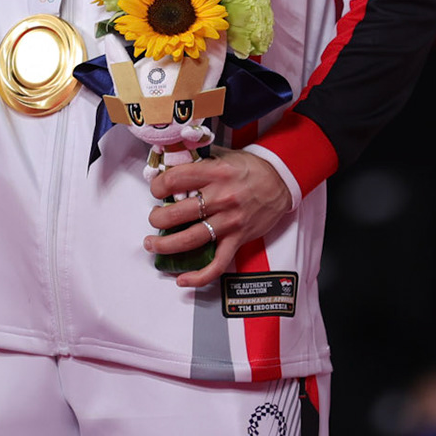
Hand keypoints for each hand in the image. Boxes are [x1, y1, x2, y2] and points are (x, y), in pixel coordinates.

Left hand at [145, 147, 292, 288]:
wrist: (282, 180)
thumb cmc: (253, 168)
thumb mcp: (225, 156)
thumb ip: (200, 162)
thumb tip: (172, 165)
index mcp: (215, 173)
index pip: (175, 180)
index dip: (157, 186)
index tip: (156, 190)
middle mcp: (221, 197)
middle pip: (177, 213)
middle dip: (157, 219)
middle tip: (154, 218)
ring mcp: (230, 221)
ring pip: (190, 239)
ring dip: (165, 245)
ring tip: (153, 244)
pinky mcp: (238, 239)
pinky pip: (218, 263)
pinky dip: (199, 276)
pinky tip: (182, 280)